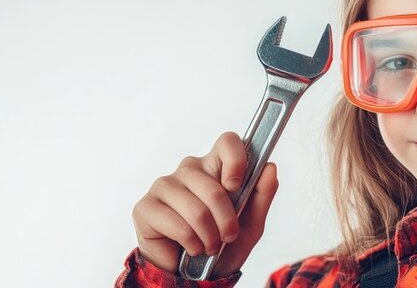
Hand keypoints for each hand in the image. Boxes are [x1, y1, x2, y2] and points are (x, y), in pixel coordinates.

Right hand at [132, 131, 278, 278]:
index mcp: (215, 167)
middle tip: (227, 237)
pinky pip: (176, 224)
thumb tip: (269, 167)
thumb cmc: (221, 244)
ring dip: (209, 236)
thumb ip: (261, 195)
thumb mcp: (250, 224)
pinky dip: (191, 243)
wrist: (195, 275)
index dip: (235, 160)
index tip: (236, 185)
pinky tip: (191, 247)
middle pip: (214, 186)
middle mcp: (188, 171)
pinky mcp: (146, 207)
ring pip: (196, 209)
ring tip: (210, 246)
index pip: (226, 142)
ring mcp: (164, 186)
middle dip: (226, 220)